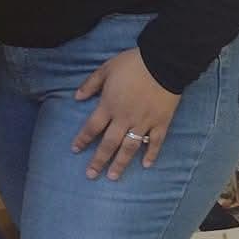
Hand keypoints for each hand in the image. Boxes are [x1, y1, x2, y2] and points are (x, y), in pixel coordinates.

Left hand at [72, 48, 180, 180]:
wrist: (163, 62)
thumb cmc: (133, 64)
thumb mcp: (106, 68)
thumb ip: (91, 84)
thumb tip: (76, 97)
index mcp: (109, 106)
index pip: (92, 127)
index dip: (83, 139)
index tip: (75, 150)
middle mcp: (124, 118)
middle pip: (109, 143)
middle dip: (98, 160)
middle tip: (90, 175)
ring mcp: (143, 122)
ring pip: (130, 148)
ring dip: (120, 163)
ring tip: (113, 177)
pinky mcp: (161, 122)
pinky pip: (155, 142)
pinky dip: (152, 154)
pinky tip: (147, 165)